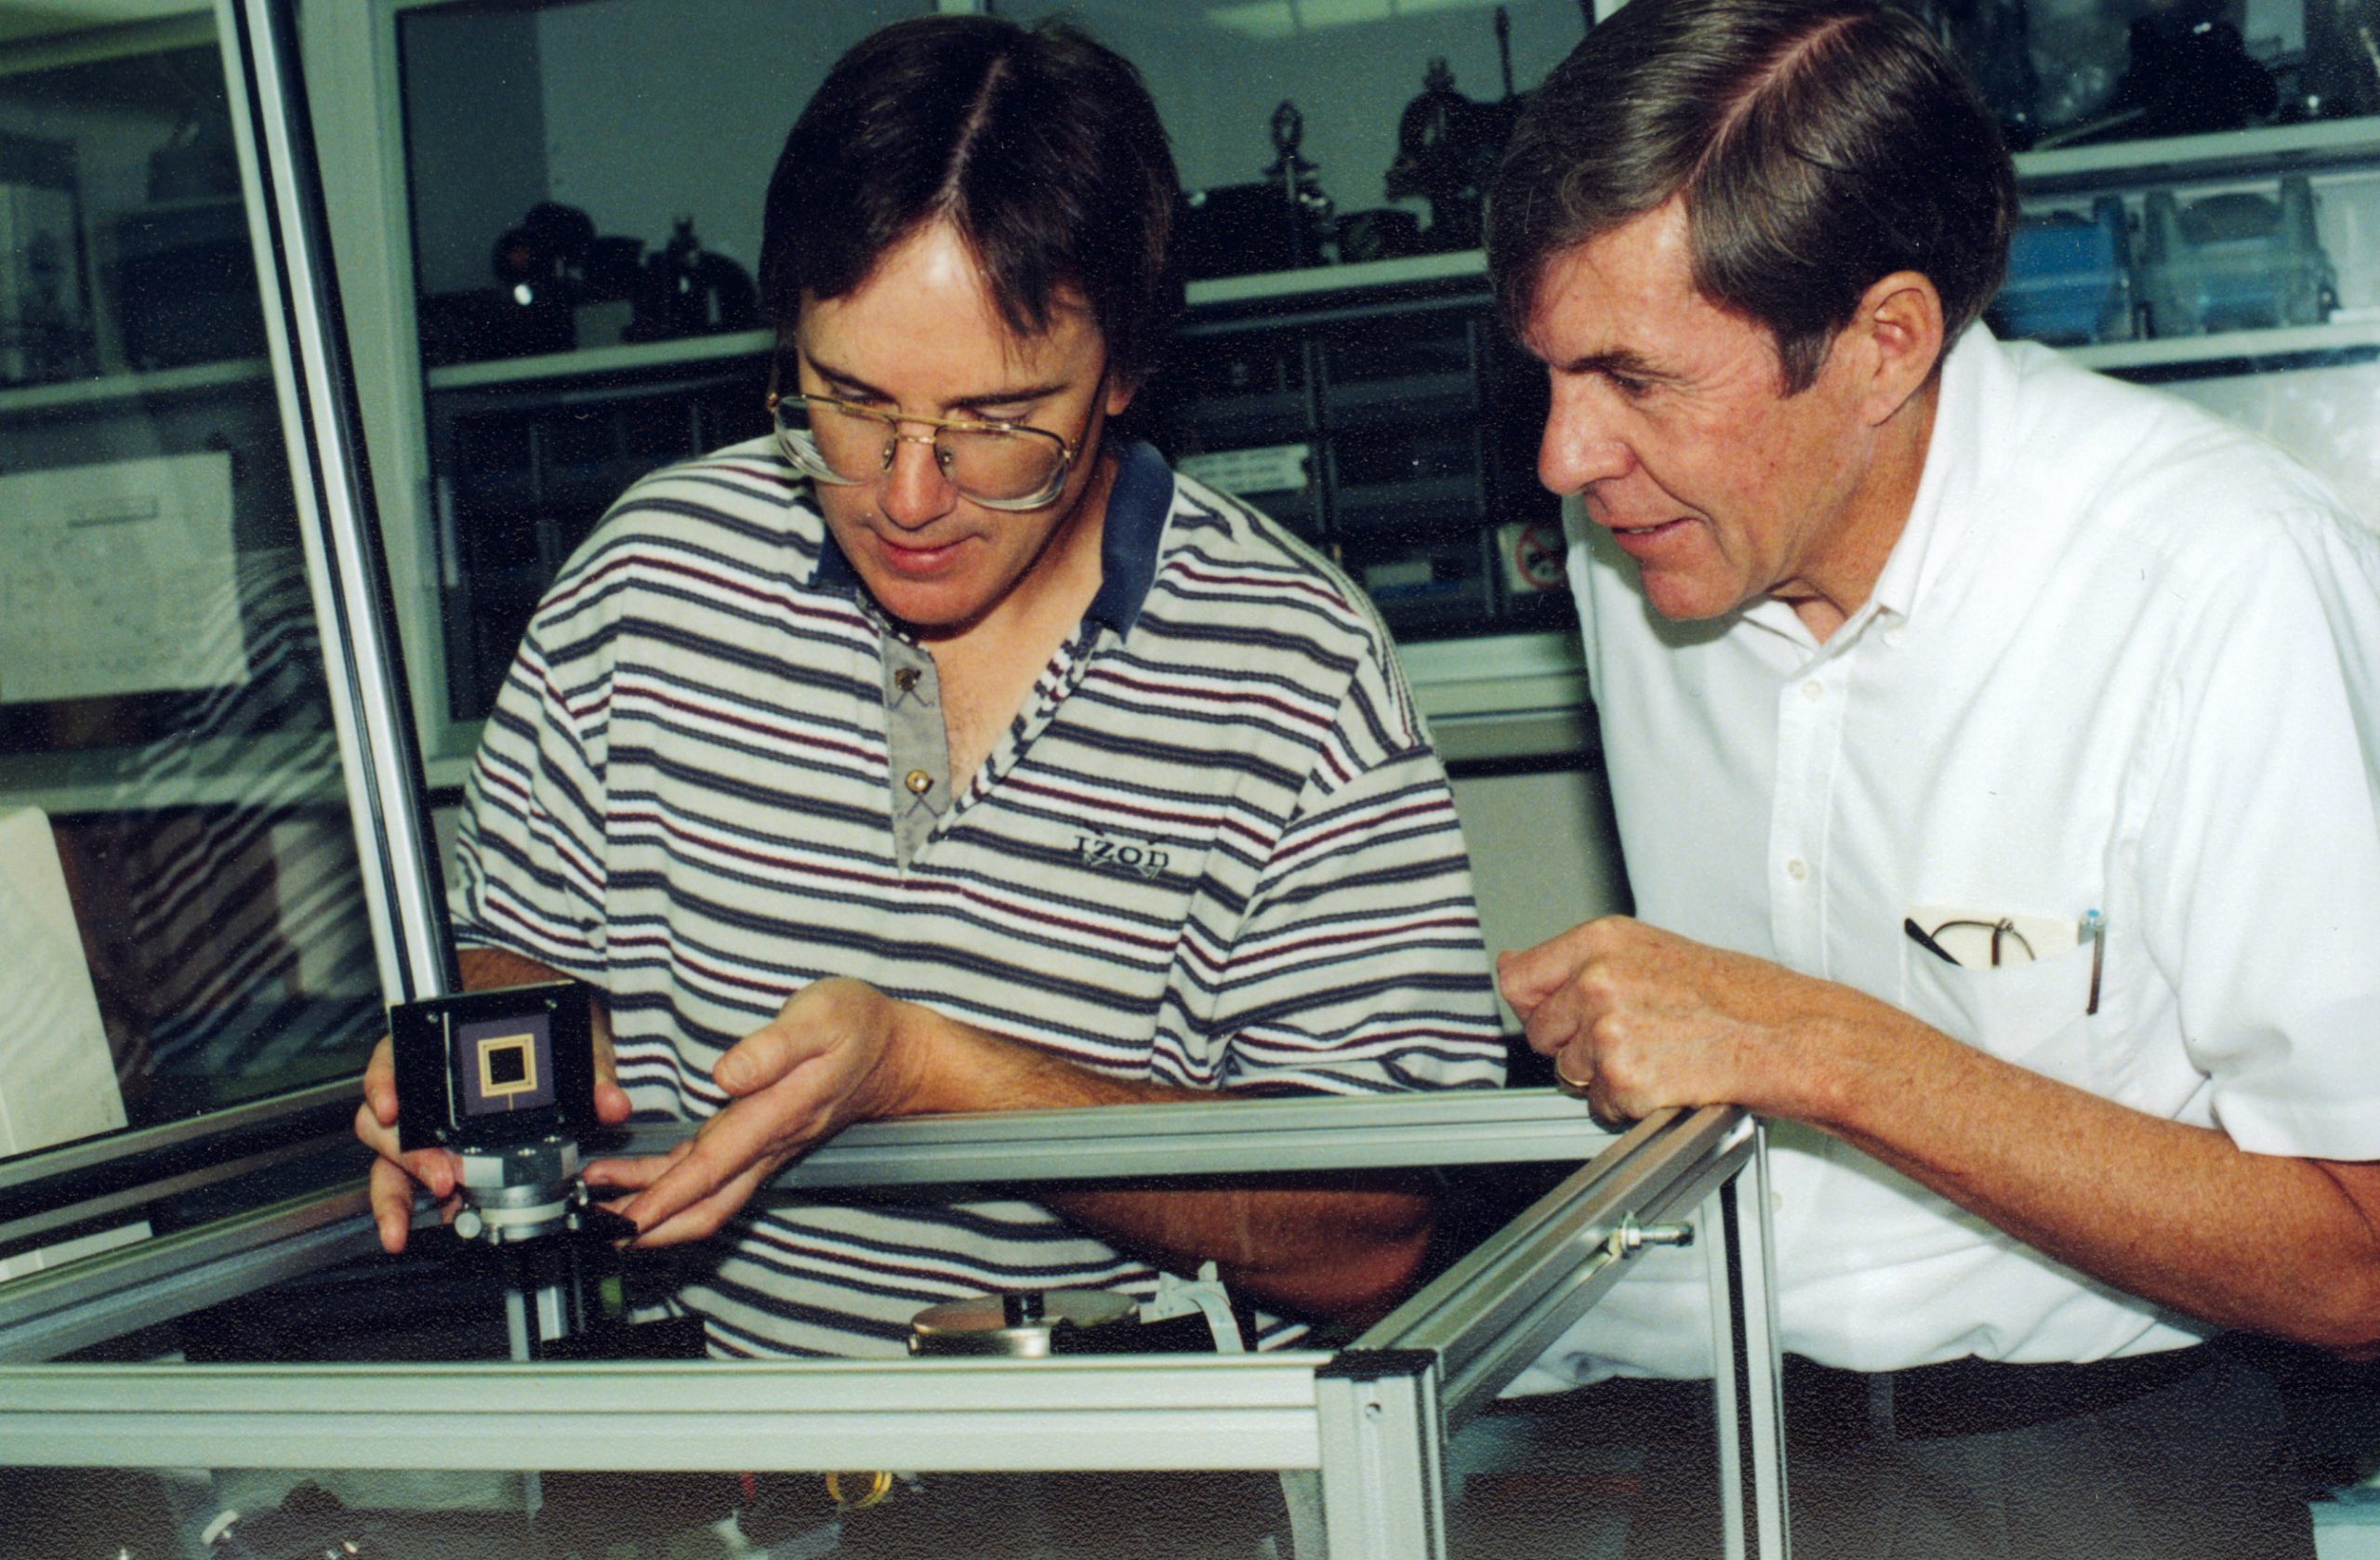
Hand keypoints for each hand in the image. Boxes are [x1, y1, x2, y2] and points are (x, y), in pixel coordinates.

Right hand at [354, 1008, 628, 1253]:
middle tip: (444, 1178)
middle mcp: (417, 1090)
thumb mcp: (566, 1042)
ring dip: (393, 1196)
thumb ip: (590, 1073)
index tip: (390, 1107)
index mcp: (435, 1049)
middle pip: (383, 1121)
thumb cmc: (535, 1030)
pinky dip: (402, 1209)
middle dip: (408, 1156)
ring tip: (405, 1226)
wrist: (537, 1031)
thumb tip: (612, 1104)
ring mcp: (420, 1127)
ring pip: (385, 1160)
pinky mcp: (429, 1157)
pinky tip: (407, 1231)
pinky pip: (403, 1183)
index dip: (383, 1083)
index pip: (391, 1061)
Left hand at [585, 978, 927, 1246]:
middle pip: (707, 1203)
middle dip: (651, 1224)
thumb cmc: (859, 1029)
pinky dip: (675, 1190)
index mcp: (778, 1114)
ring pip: (710, 1198)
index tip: (626, 1218)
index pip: (713, 1166)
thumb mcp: (821, 1017)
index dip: (665, 1196)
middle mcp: (771, 1142)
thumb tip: (726, 1074)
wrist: (897, 1054)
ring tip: (602, 1209)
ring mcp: (768, 1149)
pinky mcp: (765, 1143)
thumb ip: (773, 1046)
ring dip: (657, 1211)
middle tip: (598, 1230)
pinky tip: (645, 1185)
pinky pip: (716, 1180)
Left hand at [1497, 915, 1843, 1122]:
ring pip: (1567, 1074)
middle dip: (1573, 1046)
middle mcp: (1597, 980)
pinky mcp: (1623, 1078)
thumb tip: (1515, 968)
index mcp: (1602, 941)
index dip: (1534, 1005)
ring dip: (1603, 1078)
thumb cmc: (1738, 996)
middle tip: (1631, 1039)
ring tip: (1657, 1057)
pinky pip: (1599, 1106)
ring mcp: (1607, 1030)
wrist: (1788, 1036)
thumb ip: (1581, 960)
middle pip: (1539, 1032)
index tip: (1551, 1015)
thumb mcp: (1653, 950)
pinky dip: (1628, 1106)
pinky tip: (1666, 1081)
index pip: (1518, 977)